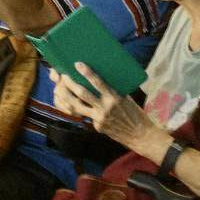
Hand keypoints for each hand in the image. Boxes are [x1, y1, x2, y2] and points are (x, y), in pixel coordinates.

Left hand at [50, 63, 166, 158]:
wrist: (140, 135)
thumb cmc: (134, 113)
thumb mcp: (125, 98)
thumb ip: (112, 90)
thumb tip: (99, 79)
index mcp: (114, 97)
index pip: (98, 82)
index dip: (87, 73)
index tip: (77, 64)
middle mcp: (105, 107)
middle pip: (82, 93)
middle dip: (70, 83)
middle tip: (63, 76)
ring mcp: (99, 118)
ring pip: (77, 106)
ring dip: (66, 96)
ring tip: (59, 89)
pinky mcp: (97, 126)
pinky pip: (86, 116)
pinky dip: (79, 109)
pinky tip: (71, 104)